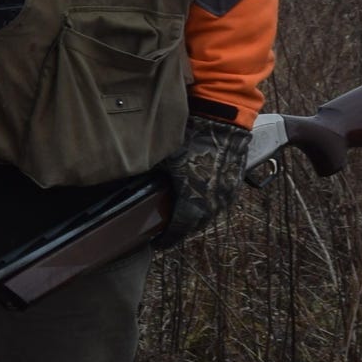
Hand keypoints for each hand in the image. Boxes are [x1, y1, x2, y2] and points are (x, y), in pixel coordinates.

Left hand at [153, 115, 252, 246]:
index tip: (157, 242)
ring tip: (183, 215)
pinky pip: (221, 200)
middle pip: (195, 225)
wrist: (223, 119)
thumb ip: (146, 175)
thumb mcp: (161, 158)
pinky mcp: (235, 181)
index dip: (166, 240)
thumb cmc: (190, 137)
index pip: (178, 231)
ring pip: (210, 214)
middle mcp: (213, 203)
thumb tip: (125, 178)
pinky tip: (200, 197)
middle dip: (181, 229)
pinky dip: (209, 203)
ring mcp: (227, 193)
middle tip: (167, 228)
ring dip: (196, 217)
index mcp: (193, 203)